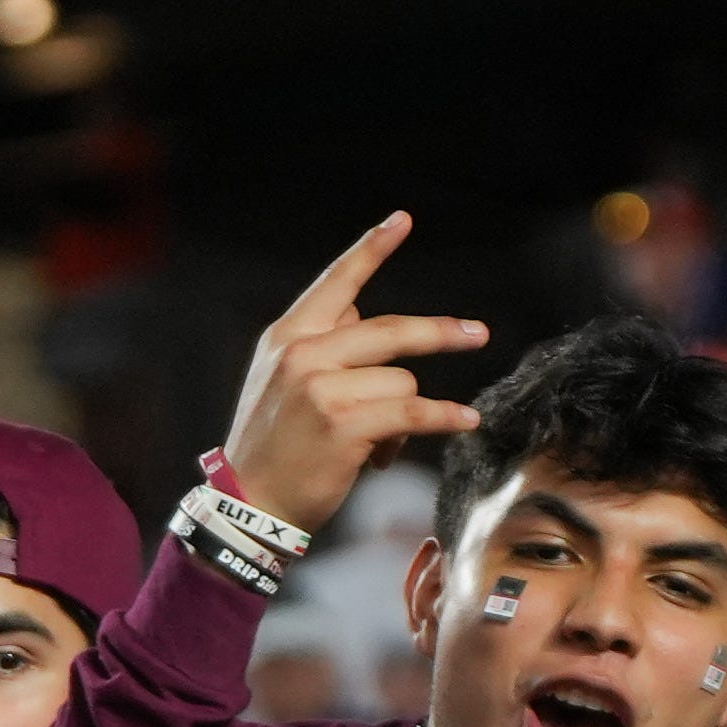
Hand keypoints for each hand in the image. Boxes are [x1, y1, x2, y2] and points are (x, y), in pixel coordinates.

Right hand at [213, 212, 488, 538]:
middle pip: (392, 330)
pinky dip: (443, 418)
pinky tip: (463, 420)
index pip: (336, 283)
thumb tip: (362, 320)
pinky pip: (413, 411)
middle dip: (440, 333)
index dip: (371, 249)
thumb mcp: (278, 383)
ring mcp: (323, 389)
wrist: (249, 506)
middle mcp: (304, 355)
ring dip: (404, 413)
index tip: (402, 220)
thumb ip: (319, 347)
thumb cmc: (272, 449)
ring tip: (379, 445)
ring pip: (402, 380)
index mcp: (288, 337)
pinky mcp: (345, 424)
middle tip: (477, 334)